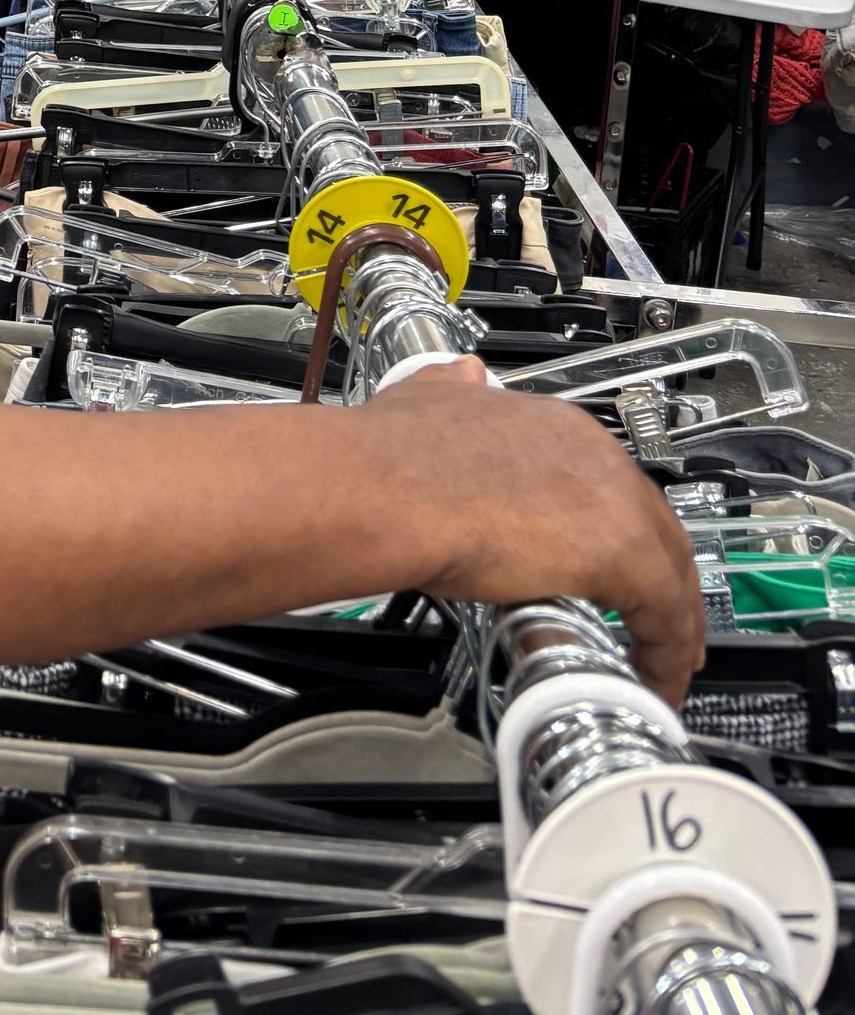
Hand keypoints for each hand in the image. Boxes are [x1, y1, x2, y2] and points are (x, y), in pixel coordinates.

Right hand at [359, 361, 704, 703]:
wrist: (388, 485)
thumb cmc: (394, 453)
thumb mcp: (432, 393)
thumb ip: (454, 387)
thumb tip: (461, 377)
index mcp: (559, 426)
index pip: (614, 487)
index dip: (620, 530)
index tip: (615, 566)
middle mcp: (596, 455)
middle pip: (657, 527)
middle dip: (662, 578)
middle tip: (653, 624)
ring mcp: (613, 501)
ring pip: (672, 571)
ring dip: (671, 623)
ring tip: (658, 664)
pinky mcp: (621, 554)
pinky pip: (664, 618)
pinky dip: (664, 657)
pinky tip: (651, 681)